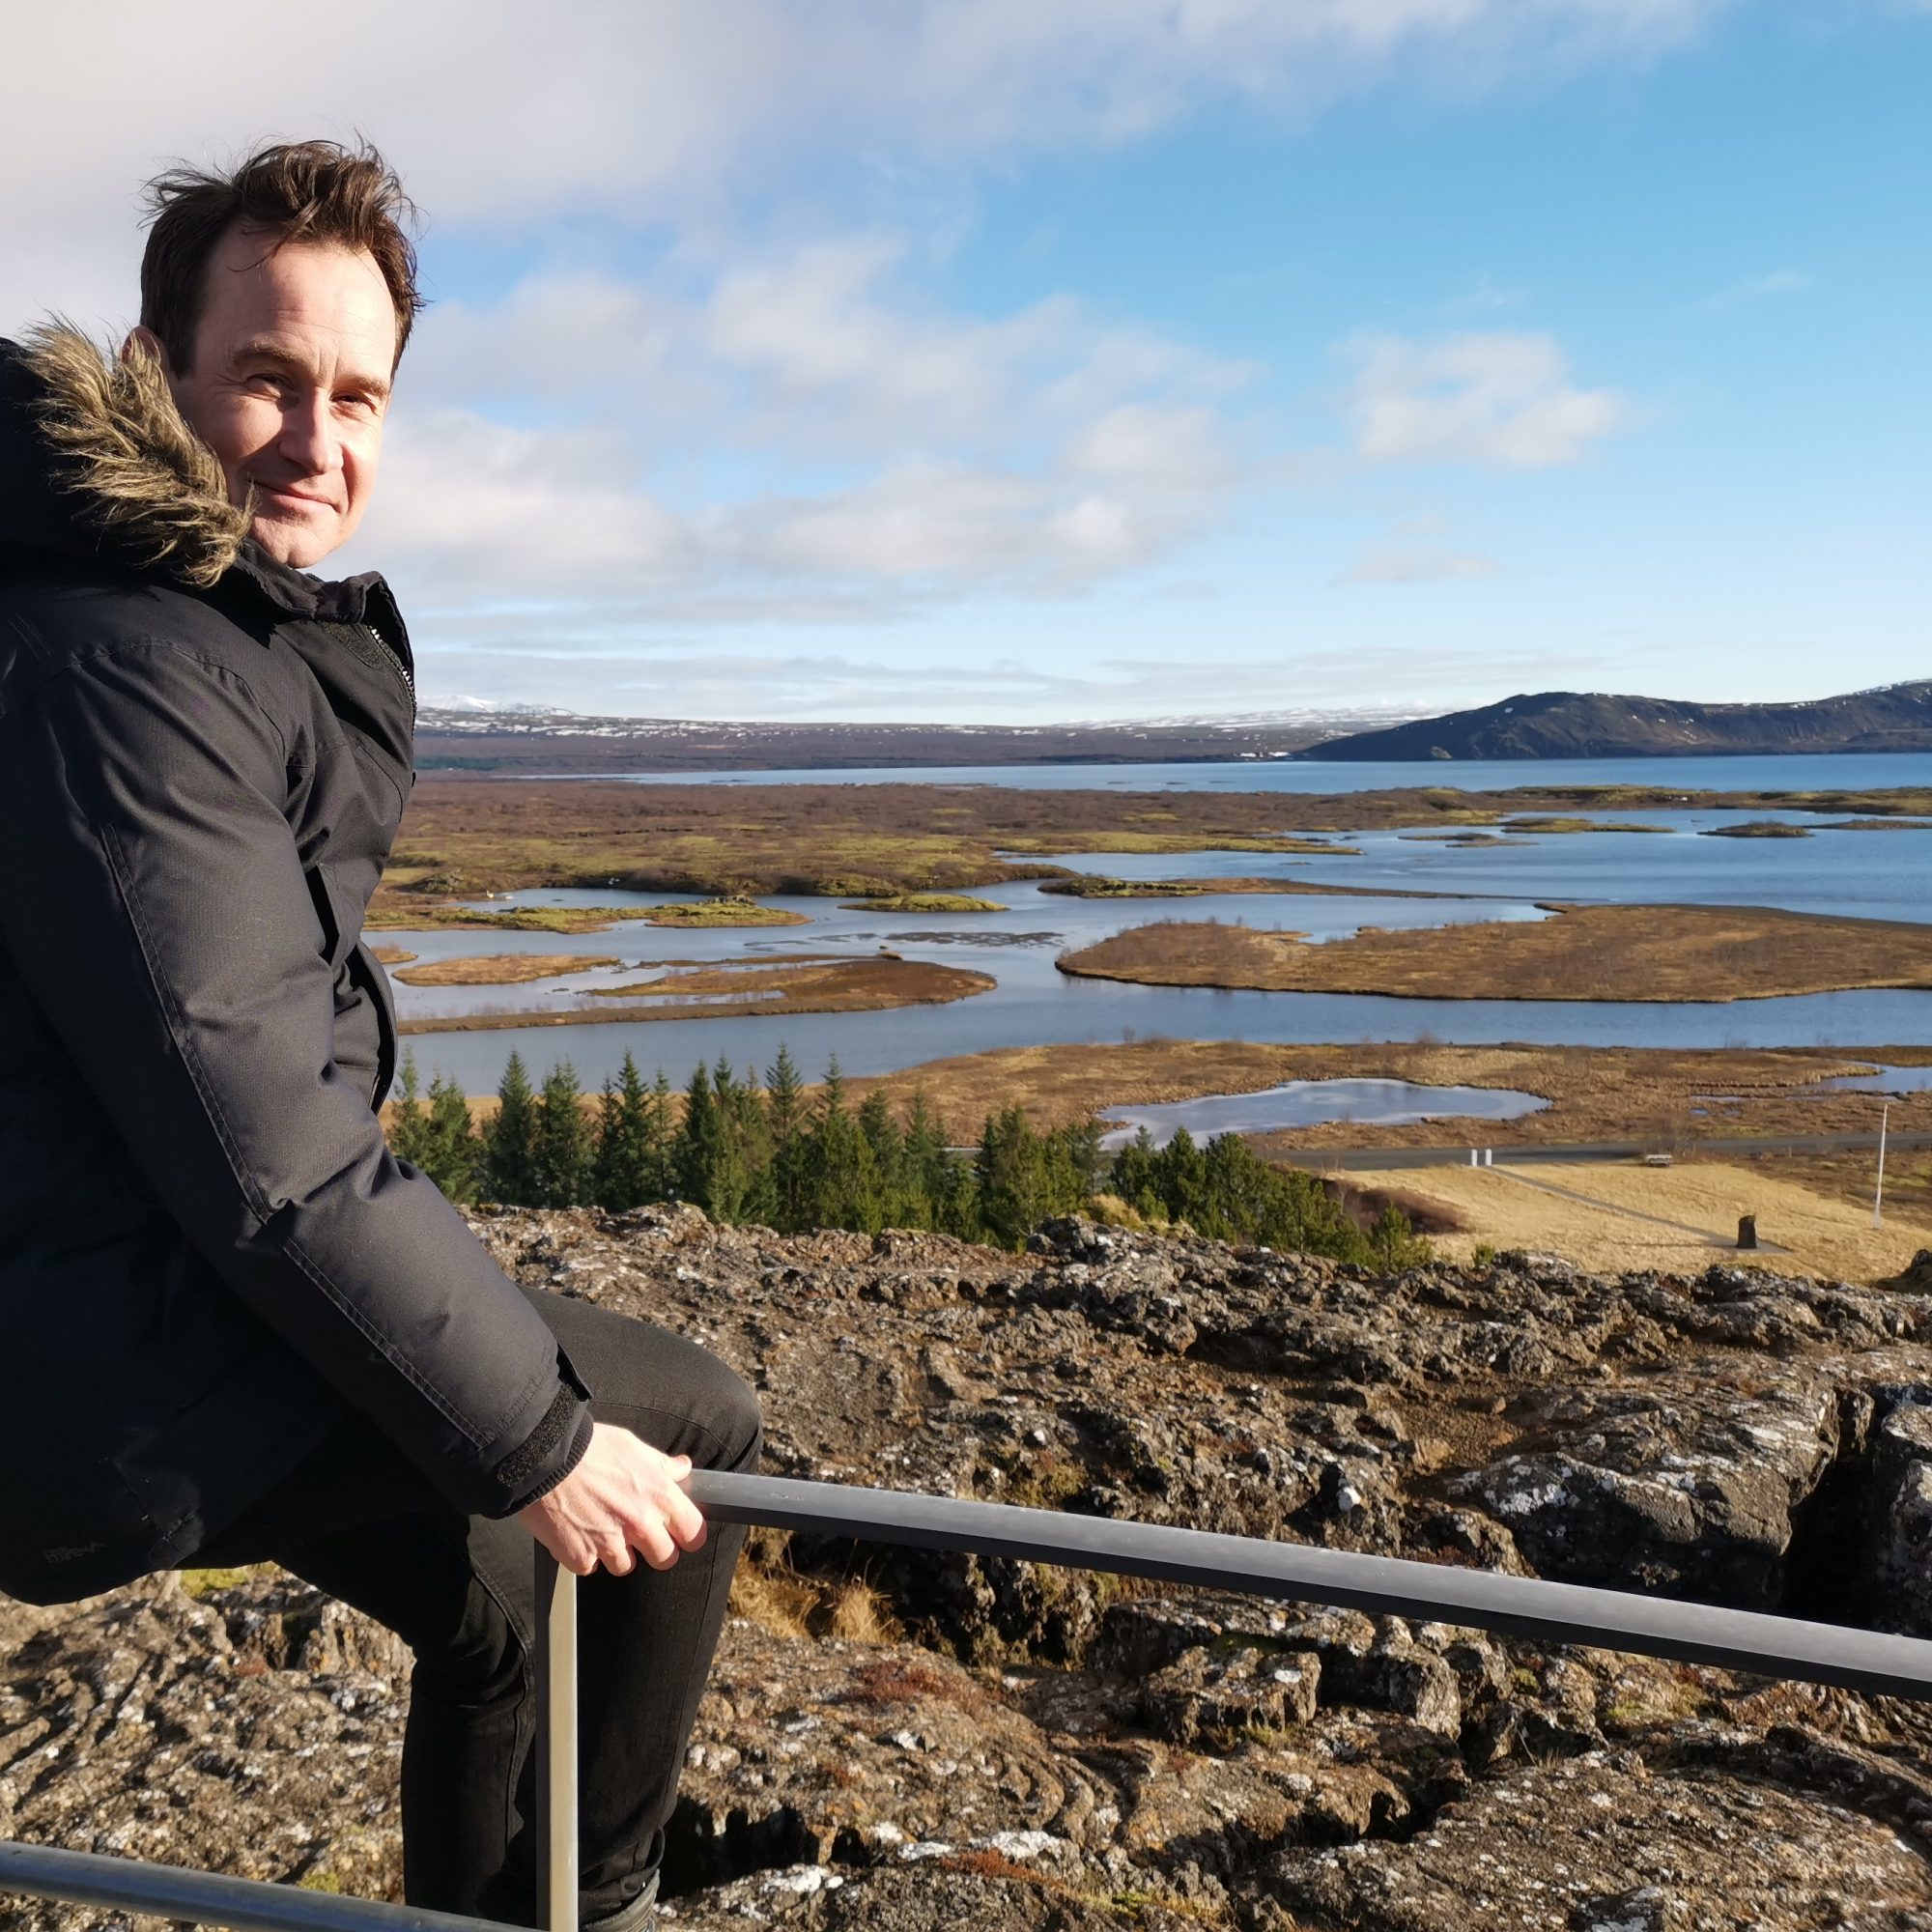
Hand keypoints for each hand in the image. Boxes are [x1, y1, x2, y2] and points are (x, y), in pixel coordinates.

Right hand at [518, 1421, 708, 1576]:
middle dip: (655, 1549)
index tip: (678, 1532)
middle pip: (665, 1558)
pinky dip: (584, 1556)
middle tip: (638, 1534)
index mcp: (659, 1496)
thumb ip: (661, 1464)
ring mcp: (610, 1544)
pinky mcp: (580, 1557)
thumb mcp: (633, 1446)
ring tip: (601, 1528)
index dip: (687, 1534)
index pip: (694, 1533)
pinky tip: (577, 1533)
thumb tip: (682, 1468)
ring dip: (617, 1553)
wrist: (544, 1458)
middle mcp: (640, 1524)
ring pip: (626, 1566)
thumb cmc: (589, 1447)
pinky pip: (589, 1567)